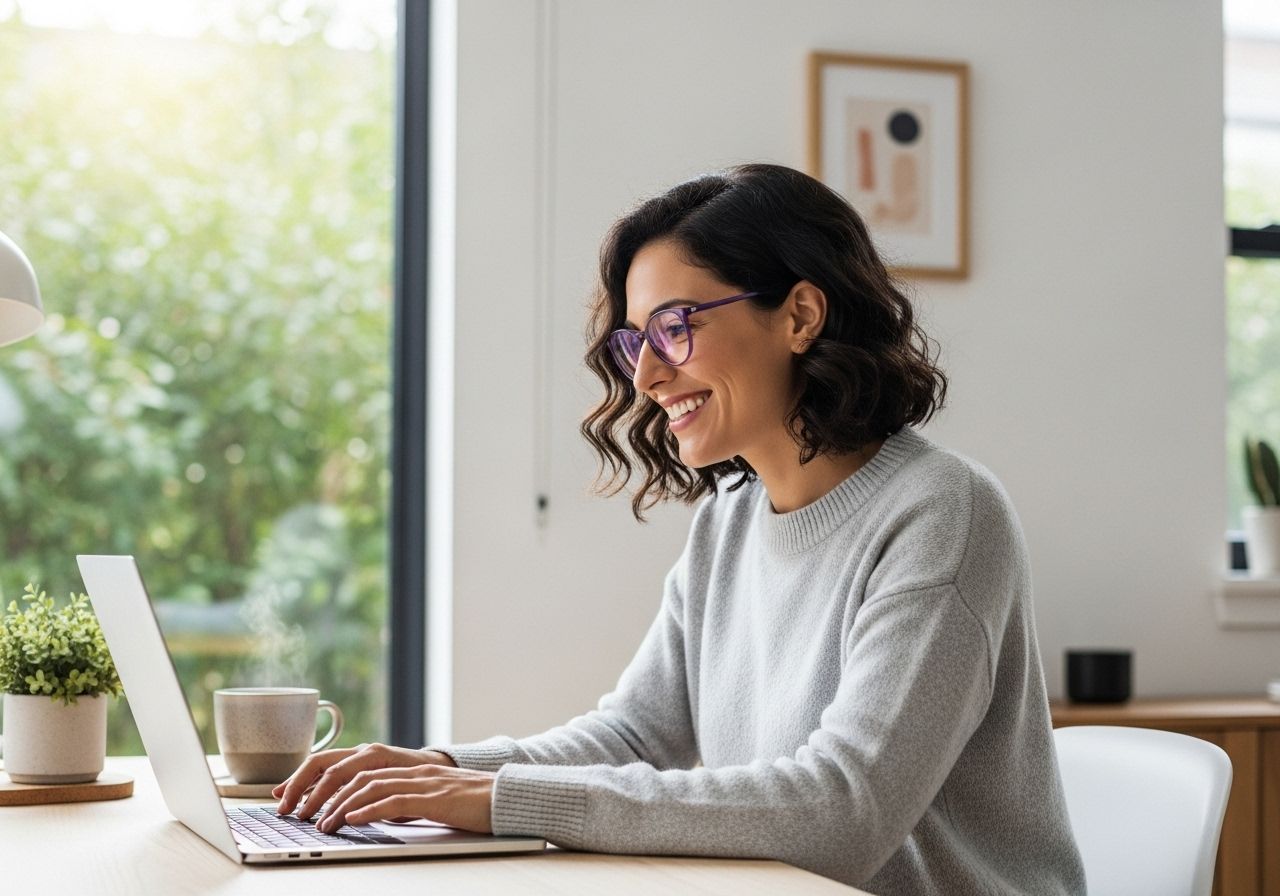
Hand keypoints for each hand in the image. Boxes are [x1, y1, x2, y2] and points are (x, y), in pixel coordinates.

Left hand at [273, 742, 456, 820]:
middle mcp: (404, 765)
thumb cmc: (465, 799)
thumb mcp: (422, 796)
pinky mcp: (433, 796)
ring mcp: (419, 778)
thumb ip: (395, 797)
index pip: (346, 764)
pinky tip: (353, 819)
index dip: (312, 777)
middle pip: (348, 770)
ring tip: (320, 824)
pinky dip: (369, 809)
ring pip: (366, 784)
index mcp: (399, 764)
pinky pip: (394, 799)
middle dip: (316, 790)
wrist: (503, 795)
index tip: (286, 795)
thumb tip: (365, 811)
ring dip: (338, 805)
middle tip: (294, 813)